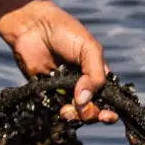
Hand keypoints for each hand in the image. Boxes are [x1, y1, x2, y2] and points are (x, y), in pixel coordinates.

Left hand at [0, 0, 117, 123]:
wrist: (33, 27)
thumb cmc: (65, 32)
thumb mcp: (89, 48)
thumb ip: (95, 75)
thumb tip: (85, 102)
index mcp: (97, 74)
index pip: (109, 98)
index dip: (110, 111)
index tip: (106, 116)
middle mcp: (83, 85)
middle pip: (93, 110)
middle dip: (91, 114)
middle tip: (83, 109)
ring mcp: (64, 90)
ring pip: (74, 113)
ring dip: (74, 116)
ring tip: (67, 110)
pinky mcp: (46, 93)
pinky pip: (54, 109)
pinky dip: (58, 114)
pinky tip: (58, 110)